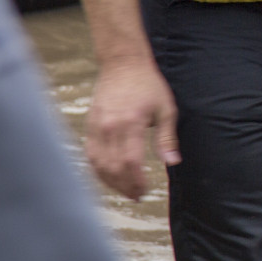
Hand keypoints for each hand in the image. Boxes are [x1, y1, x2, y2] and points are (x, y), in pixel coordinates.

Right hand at [84, 57, 179, 199]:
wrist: (123, 65)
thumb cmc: (148, 85)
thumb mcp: (166, 109)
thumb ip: (167, 138)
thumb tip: (172, 162)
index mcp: (130, 124)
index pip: (130, 162)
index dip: (136, 180)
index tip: (145, 190)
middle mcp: (109, 128)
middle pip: (113, 167)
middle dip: (125, 186)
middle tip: (137, 195)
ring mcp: (96, 128)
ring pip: (98, 164)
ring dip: (111, 182)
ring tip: (125, 191)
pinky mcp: (89, 127)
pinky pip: (90, 155)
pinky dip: (99, 170)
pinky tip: (110, 177)